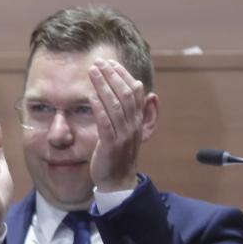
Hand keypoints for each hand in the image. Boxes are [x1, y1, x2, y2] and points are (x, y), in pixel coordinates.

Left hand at [88, 59, 143, 191]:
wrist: (118, 181)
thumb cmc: (120, 153)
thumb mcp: (131, 131)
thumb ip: (139, 113)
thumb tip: (151, 94)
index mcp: (138, 120)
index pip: (134, 92)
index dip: (123, 75)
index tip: (111, 63)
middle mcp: (133, 125)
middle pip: (125, 95)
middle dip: (112, 76)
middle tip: (99, 62)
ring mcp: (123, 135)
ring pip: (115, 105)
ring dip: (103, 86)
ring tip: (92, 71)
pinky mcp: (111, 144)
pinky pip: (105, 123)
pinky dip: (99, 107)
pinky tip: (90, 96)